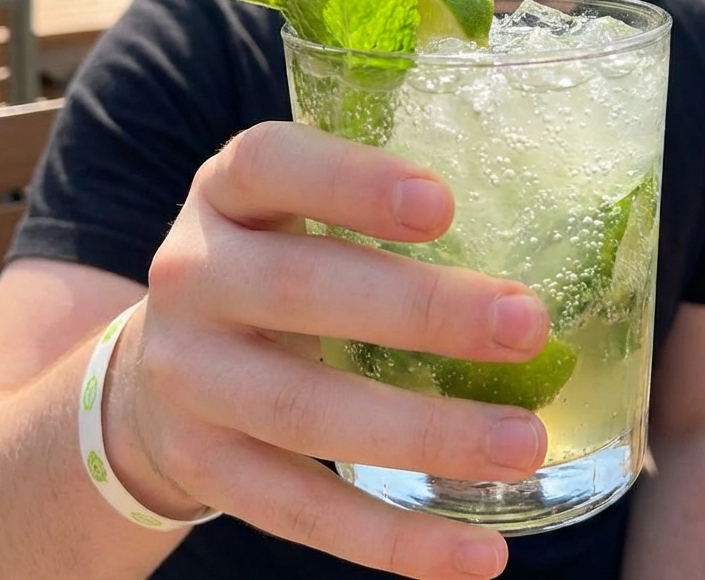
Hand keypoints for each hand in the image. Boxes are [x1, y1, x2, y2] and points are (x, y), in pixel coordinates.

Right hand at [103, 121, 550, 579]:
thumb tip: (544, 237)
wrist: (160, 364)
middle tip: (529, 327)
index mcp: (227, 193)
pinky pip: (299, 510)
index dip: (351, 182)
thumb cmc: (273, 265)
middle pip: (300, 289)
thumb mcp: (295, 212)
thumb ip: (377, 210)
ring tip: (522, 445)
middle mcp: (192, 275)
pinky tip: (476, 550)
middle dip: (421, 313)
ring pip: (303, 412)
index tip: (444, 207)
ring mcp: (188, 377)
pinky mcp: (204, 465)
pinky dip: (391, 537)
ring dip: (422, 434)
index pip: (270, 165)